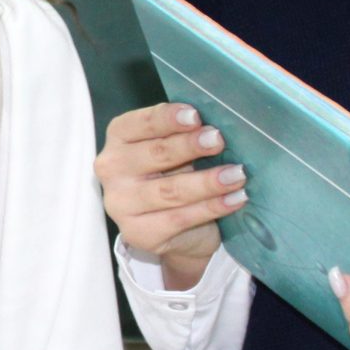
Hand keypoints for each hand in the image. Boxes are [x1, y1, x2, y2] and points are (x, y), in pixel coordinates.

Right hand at [95, 103, 247, 288]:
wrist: (174, 229)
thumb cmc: (174, 175)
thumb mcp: (175, 150)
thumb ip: (182, 135)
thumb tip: (213, 128)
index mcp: (119, 138)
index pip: (139, 124)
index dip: (167, 119)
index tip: (195, 116)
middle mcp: (112, 169)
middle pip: (155, 154)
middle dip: (190, 146)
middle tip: (218, 141)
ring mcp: (121, 204)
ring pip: (170, 190)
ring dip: (208, 181)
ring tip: (237, 174)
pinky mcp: (139, 233)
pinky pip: (180, 218)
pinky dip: (212, 207)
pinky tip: (235, 199)